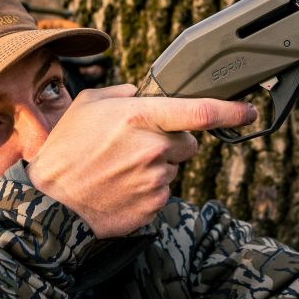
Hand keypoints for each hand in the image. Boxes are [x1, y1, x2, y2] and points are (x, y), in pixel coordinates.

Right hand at [26, 84, 256, 237]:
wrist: (49, 203)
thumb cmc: (65, 150)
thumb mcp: (87, 105)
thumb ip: (122, 94)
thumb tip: (140, 93)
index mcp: (140, 117)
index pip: (200, 111)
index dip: (231, 111)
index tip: (248, 111)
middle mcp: (153, 148)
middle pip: (189, 142)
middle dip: (173, 142)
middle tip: (137, 146)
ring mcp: (155, 180)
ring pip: (174, 168)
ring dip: (157, 166)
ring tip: (120, 169)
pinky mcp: (153, 206)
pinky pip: (163, 192)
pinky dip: (148, 189)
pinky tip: (121, 187)